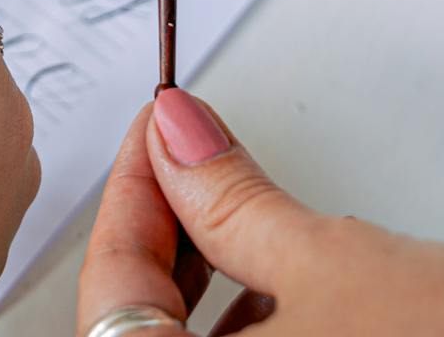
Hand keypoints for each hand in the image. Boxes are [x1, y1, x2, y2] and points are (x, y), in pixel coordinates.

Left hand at [77, 89, 443, 335]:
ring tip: (249, 218)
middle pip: (141, 322)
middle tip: (192, 157)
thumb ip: (234, 198)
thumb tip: (181, 137)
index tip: (159, 126)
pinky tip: (294, 290)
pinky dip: (257, 327)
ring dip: (211, 282)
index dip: (133, 187)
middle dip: (168, 232)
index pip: (113, 283)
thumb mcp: (330, 262)